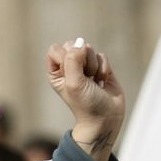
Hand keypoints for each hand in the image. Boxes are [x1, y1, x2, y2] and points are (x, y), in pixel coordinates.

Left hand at [46, 40, 124, 160]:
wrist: (105, 118)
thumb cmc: (85, 104)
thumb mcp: (73, 83)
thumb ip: (73, 60)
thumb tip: (80, 42)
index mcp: (56, 72)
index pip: (55, 49)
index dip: (65, 56)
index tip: (71, 72)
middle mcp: (68, 67)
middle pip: (73, 45)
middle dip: (82, 60)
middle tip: (84, 78)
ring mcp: (85, 66)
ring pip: (89, 49)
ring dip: (93, 66)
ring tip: (93, 82)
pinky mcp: (100, 67)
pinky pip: (102, 56)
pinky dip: (103, 69)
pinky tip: (101, 82)